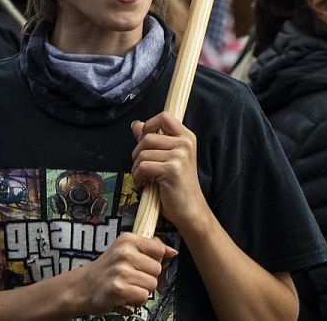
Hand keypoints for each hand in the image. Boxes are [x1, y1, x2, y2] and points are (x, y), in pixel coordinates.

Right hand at [77, 232, 174, 312]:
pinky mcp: (118, 289)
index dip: (154, 260)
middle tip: (132, 277)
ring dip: (143, 289)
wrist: (82, 287)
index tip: (142, 264)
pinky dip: (137, 299)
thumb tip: (172, 251)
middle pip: (157, 269)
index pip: (159, 249)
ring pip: (152, 283)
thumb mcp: (125, 250)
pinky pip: (143, 296)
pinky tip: (126, 295)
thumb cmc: (107, 269)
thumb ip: (150, 248)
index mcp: (127, 240)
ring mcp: (120, 271)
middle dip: (148, 276)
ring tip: (128, 286)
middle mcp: (124, 253)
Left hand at [131, 112, 209, 231]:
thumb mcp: (168, 158)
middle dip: (137, 153)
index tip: (145, 140)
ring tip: (143, 178)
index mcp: (187, 137)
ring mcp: (179, 156)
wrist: (190, 209)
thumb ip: (153, 140)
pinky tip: (143, 184)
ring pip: (142, 153)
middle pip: (147, 137)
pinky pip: (143, 166)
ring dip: (136, 168)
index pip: (164, 117)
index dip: (149, 125)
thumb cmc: (178, 185)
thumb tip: (136, 124)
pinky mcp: (172, 170)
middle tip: (142, 167)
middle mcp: (185, 144)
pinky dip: (137, 177)